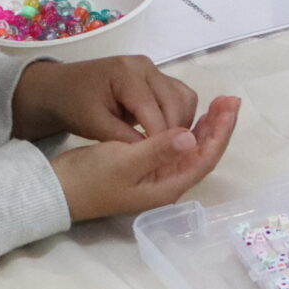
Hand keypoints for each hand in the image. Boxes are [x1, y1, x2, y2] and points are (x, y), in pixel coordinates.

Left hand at [15, 55, 196, 143]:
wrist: (62, 88)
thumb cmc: (74, 105)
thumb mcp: (94, 124)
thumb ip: (123, 138)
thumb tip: (152, 155)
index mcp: (125, 73)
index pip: (152, 107)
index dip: (160, 136)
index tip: (163, 161)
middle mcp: (145, 66)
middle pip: (175, 100)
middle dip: (174, 131)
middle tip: (170, 158)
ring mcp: (153, 70)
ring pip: (183, 97)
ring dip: (181, 123)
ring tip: (170, 148)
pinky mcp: (156, 78)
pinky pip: (178, 96)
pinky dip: (179, 115)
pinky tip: (169, 136)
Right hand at [52, 94, 241, 219]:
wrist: (58, 189)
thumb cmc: (90, 178)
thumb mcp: (124, 162)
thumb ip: (158, 150)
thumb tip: (191, 136)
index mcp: (167, 186)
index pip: (204, 158)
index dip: (220, 132)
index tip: (229, 107)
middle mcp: (167, 182)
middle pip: (202, 153)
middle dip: (218, 127)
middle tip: (230, 100)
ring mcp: (157, 176)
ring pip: (190, 150)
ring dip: (206, 127)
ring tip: (218, 104)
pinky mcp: (146, 166)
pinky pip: (175, 147)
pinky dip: (186, 129)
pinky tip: (189, 117)